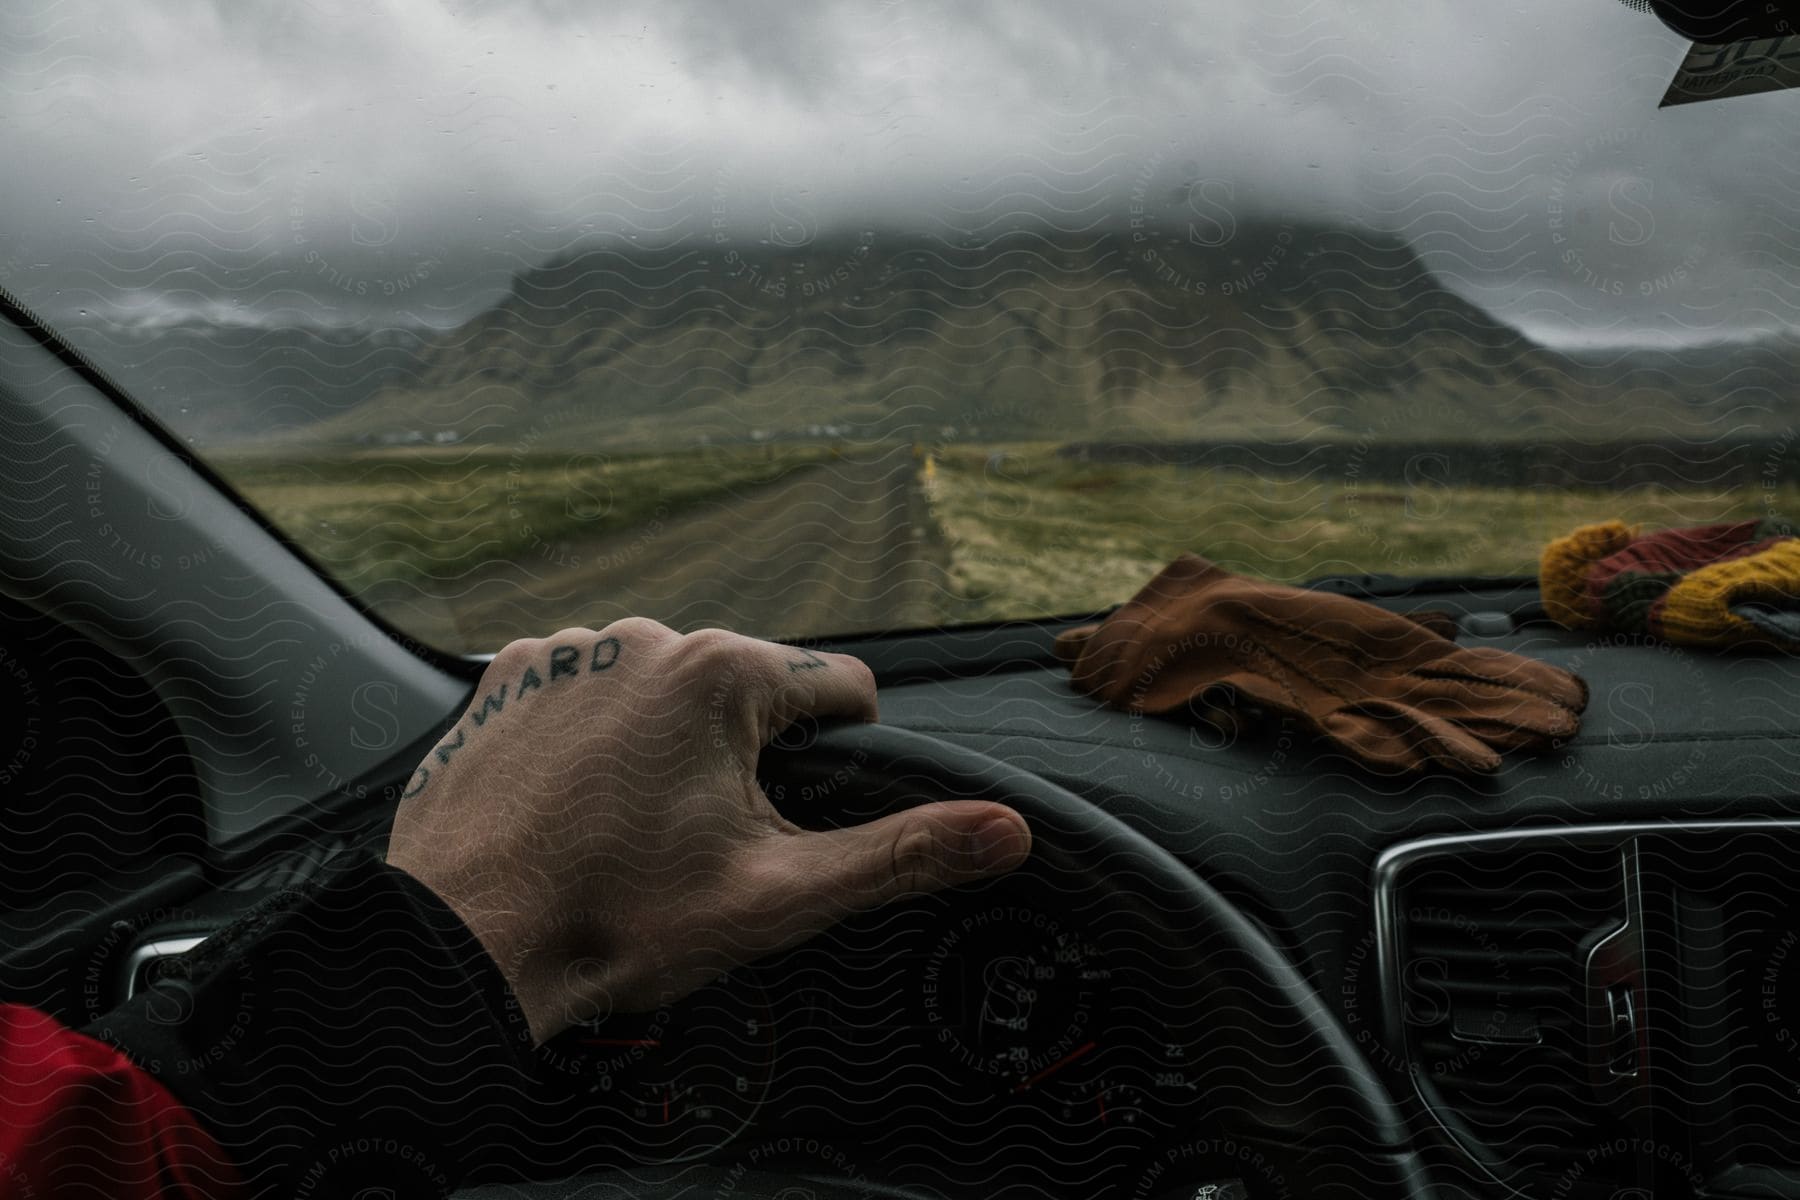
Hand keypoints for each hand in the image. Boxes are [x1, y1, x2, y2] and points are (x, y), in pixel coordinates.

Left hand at [386, 619, 1032, 1042]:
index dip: (844, 755)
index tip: (796, 814)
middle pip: (750, 686)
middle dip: (749, 754)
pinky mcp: (510, 677)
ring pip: (668, 685)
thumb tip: (1006, 830)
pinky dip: (600, 734)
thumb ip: (903, 853)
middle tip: (705, 840)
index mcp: (722, 671)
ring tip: (634, 827)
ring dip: (672, 741)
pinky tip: (581, 801)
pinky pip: (592, 688)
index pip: (841, 688)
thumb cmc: (617, 920)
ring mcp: (568, 650)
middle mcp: (644, 636)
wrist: (464, 943)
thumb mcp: (781, 896)